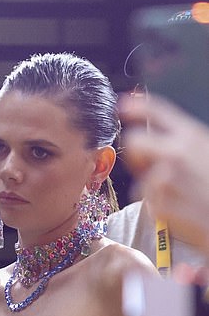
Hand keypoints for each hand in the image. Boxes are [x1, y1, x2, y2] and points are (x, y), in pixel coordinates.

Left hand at [120, 93, 208, 257]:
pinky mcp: (160, 204)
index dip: (137, 106)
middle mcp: (176, 153)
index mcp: (193, 136)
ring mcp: (166, 180)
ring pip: (140, 178)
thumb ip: (186, 144)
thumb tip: (160, 143)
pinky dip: (158, 206)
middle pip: (134, 141)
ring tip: (180, 195)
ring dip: (152, 188)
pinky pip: (147, 201)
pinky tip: (180, 209)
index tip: (123, 105)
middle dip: (137, 153)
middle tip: (148, 166)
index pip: (159, 112)